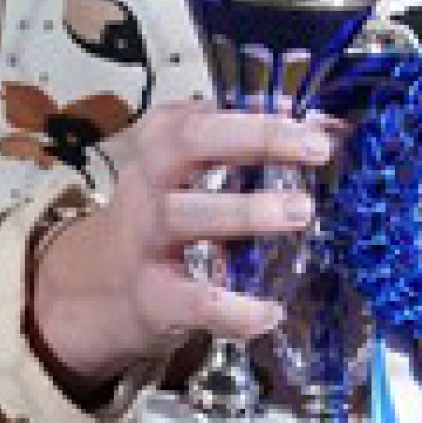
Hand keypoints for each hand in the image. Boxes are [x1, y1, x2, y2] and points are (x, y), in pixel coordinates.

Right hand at [28, 103, 334, 390]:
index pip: (208, 111)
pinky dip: (235, 309)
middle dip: (257, 138)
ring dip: (246, 210)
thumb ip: (249, 148)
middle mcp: (149, 183)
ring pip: (184, 214)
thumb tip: (329, 126)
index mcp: (162, 143)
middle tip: (317, 149)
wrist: (92, 290)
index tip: (316, 120)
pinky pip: (192, 301)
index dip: (264, 111)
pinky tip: (271, 311)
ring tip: (301, 211)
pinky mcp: (151, 297)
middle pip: (190, 143)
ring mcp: (144, 240)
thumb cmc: (161, 218)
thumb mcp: (190, 173)